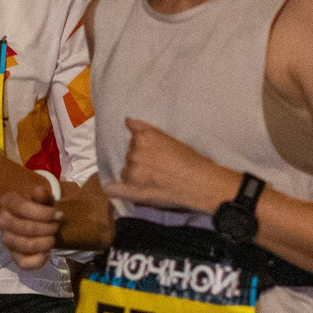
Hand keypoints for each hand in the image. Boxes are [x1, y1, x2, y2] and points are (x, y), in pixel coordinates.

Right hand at [0, 177, 62, 269]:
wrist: (44, 221)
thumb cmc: (43, 207)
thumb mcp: (46, 199)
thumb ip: (44, 196)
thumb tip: (39, 191)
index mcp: (8, 202)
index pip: (20, 207)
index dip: (41, 213)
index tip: (57, 215)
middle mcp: (2, 221)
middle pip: (20, 227)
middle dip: (43, 228)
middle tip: (56, 227)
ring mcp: (7, 240)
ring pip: (21, 245)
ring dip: (41, 243)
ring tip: (53, 239)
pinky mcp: (14, 256)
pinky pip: (22, 263)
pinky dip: (37, 260)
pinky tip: (47, 253)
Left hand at [102, 119, 239, 214]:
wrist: (200, 183)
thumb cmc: (190, 159)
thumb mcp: (169, 138)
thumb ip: (145, 129)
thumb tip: (127, 120)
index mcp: (143, 138)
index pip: (135, 139)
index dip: (144, 145)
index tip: (153, 152)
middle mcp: (134, 153)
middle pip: (130, 155)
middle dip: (140, 160)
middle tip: (157, 168)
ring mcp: (132, 173)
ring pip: (126, 171)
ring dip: (134, 174)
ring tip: (152, 180)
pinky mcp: (133, 191)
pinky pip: (113, 189)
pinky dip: (113, 188)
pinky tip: (115, 188)